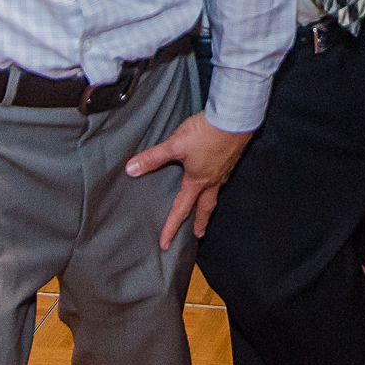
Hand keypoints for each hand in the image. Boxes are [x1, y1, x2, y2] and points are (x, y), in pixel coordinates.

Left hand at [126, 113, 253, 249]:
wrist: (234, 120)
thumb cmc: (204, 134)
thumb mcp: (175, 145)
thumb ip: (153, 158)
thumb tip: (131, 169)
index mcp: (197, 181)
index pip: (180, 210)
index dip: (171, 227)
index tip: (165, 244)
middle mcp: (212, 180)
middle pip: (206, 207)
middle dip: (201, 222)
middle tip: (199, 234)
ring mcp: (224, 170)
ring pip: (216, 193)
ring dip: (210, 203)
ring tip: (208, 205)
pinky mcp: (232, 158)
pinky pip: (223, 177)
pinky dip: (218, 183)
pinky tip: (217, 176)